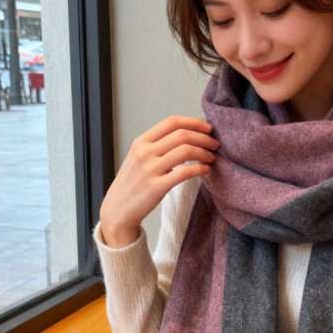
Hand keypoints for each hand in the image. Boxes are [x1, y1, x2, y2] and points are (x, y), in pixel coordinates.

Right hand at [99, 115, 219, 246]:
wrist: (118, 210)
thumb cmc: (132, 184)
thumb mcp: (138, 157)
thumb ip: (158, 145)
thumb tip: (187, 135)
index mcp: (141, 142)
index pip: (172, 122)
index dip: (194, 122)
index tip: (207, 128)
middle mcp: (145, 152)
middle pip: (182, 134)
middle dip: (204, 138)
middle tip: (214, 144)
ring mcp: (150, 169)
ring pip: (186, 150)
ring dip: (204, 152)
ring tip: (211, 158)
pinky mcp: (157, 187)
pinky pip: (185, 172)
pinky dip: (200, 168)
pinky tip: (205, 170)